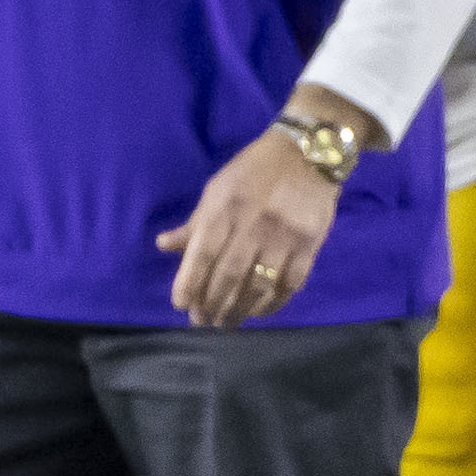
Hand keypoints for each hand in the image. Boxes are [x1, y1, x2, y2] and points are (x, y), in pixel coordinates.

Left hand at [157, 125, 337, 327]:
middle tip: (203, 321)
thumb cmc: (255, 170)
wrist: (309, 152)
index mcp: (225, 208)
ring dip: (240, 310)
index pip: (202, 255)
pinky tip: (260, 311)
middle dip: (212, 304)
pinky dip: (273, 303)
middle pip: (229, 276)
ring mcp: (284, 236)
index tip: (182, 305)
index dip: (190, 284)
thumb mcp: (218, 188)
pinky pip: (290, 283)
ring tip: (227, 322)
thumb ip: (195, 222)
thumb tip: (164, 245)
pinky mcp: (310, 243)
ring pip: (259, 285)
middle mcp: (253, 224)